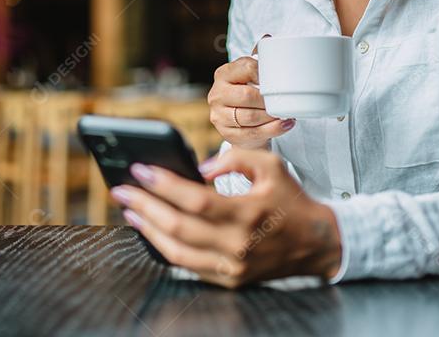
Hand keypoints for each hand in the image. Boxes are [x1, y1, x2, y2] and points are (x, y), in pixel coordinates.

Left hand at [110, 148, 342, 287]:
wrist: (317, 243)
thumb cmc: (290, 200)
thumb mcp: (270, 166)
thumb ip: (234, 159)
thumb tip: (198, 169)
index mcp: (249, 213)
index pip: (196, 200)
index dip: (164, 185)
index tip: (140, 170)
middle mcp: (238, 244)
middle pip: (178, 227)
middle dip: (144, 206)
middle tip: (121, 190)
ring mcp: (232, 267)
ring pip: (176, 253)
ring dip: (147, 230)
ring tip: (130, 211)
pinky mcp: (229, 279)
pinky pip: (188, 266)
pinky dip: (165, 248)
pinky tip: (151, 230)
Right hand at [208, 39, 294, 148]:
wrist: (242, 125)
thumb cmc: (249, 94)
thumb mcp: (251, 75)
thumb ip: (259, 58)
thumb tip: (268, 38)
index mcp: (224, 74)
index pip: (246, 67)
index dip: (265, 73)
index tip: (279, 79)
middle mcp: (217, 93)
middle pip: (247, 96)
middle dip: (268, 100)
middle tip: (285, 100)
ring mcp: (219, 115)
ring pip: (249, 117)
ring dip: (272, 116)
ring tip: (287, 114)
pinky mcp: (226, 133)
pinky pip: (251, 134)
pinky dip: (272, 130)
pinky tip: (285, 124)